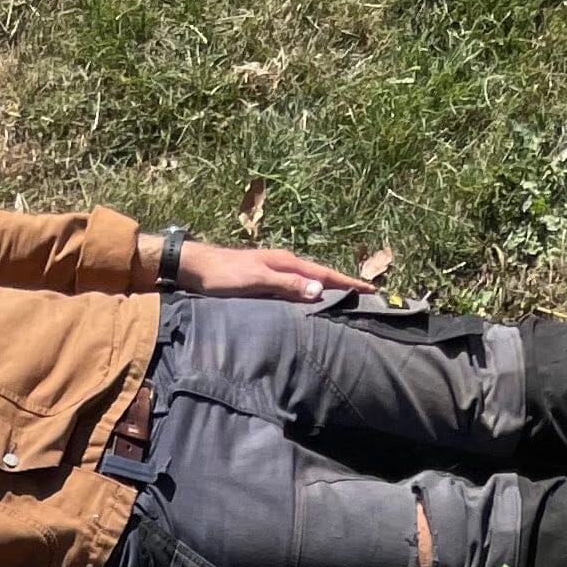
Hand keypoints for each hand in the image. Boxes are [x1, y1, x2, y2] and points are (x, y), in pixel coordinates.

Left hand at [172, 240, 363, 302]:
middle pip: (321, 276)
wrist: (195, 267)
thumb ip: (287, 286)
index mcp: (287, 263)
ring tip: (344, 302)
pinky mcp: (265, 280)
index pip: (325, 274)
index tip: (370, 290)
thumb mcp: (256, 281)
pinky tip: (309, 303)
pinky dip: (308, 294)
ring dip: (327, 290)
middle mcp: (284, 264)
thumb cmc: (223, 276)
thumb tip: (320, 291)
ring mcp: (275, 271)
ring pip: (308, 282)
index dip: (348, 283)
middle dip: (343, 285)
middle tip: (365, 297)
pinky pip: (295, 288)